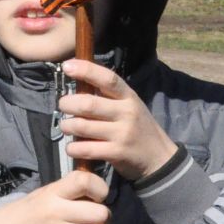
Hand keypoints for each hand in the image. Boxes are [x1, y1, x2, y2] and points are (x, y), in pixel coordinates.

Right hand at [0, 171, 110, 223]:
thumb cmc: (21, 214)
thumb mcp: (41, 196)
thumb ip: (65, 193)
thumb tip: (93, 193)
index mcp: (52, 192)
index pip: (85, 181)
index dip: (100, 188)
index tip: (98, 197)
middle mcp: (57, 210)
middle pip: (101, 213)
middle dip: (104, 219)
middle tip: (94, 221)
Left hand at [57, 58, 175, 181]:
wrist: (159, 157)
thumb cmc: (137, 127)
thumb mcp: (128, 106)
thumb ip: (107, 95)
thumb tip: (77, 78)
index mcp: (128, 97)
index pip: (108, 79)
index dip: (86, 70)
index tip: (67, 66)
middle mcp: (126, 113)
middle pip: (88, 104)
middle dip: (67, 104)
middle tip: (63, 106)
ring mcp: (122, 134)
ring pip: (82, 126)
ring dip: (67, 126)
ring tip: (66, 127)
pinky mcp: (117, 153)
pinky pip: (86, 149)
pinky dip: (73, 148)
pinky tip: (73, 147)